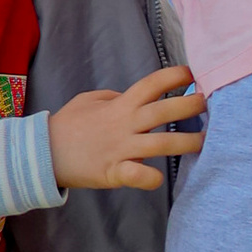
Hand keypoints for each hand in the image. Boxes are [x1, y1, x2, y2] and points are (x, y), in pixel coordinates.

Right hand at [51, 65, 204, 192]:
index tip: (193, 74)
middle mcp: (124, 124)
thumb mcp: (90, 99)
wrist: (43, 153)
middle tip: (208, 103)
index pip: (151, 85)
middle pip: (162, 111)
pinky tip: (159, 178)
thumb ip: (115, 96)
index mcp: (119, 105)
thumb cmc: (68, 125)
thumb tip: (137, 97)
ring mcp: (120, 149)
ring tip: (203, 142)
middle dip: (188, 106)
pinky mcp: (113, 172)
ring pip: (159, 144)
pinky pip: (137, 175)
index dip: (173, 76)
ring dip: (184, 143)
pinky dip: (150, 177)